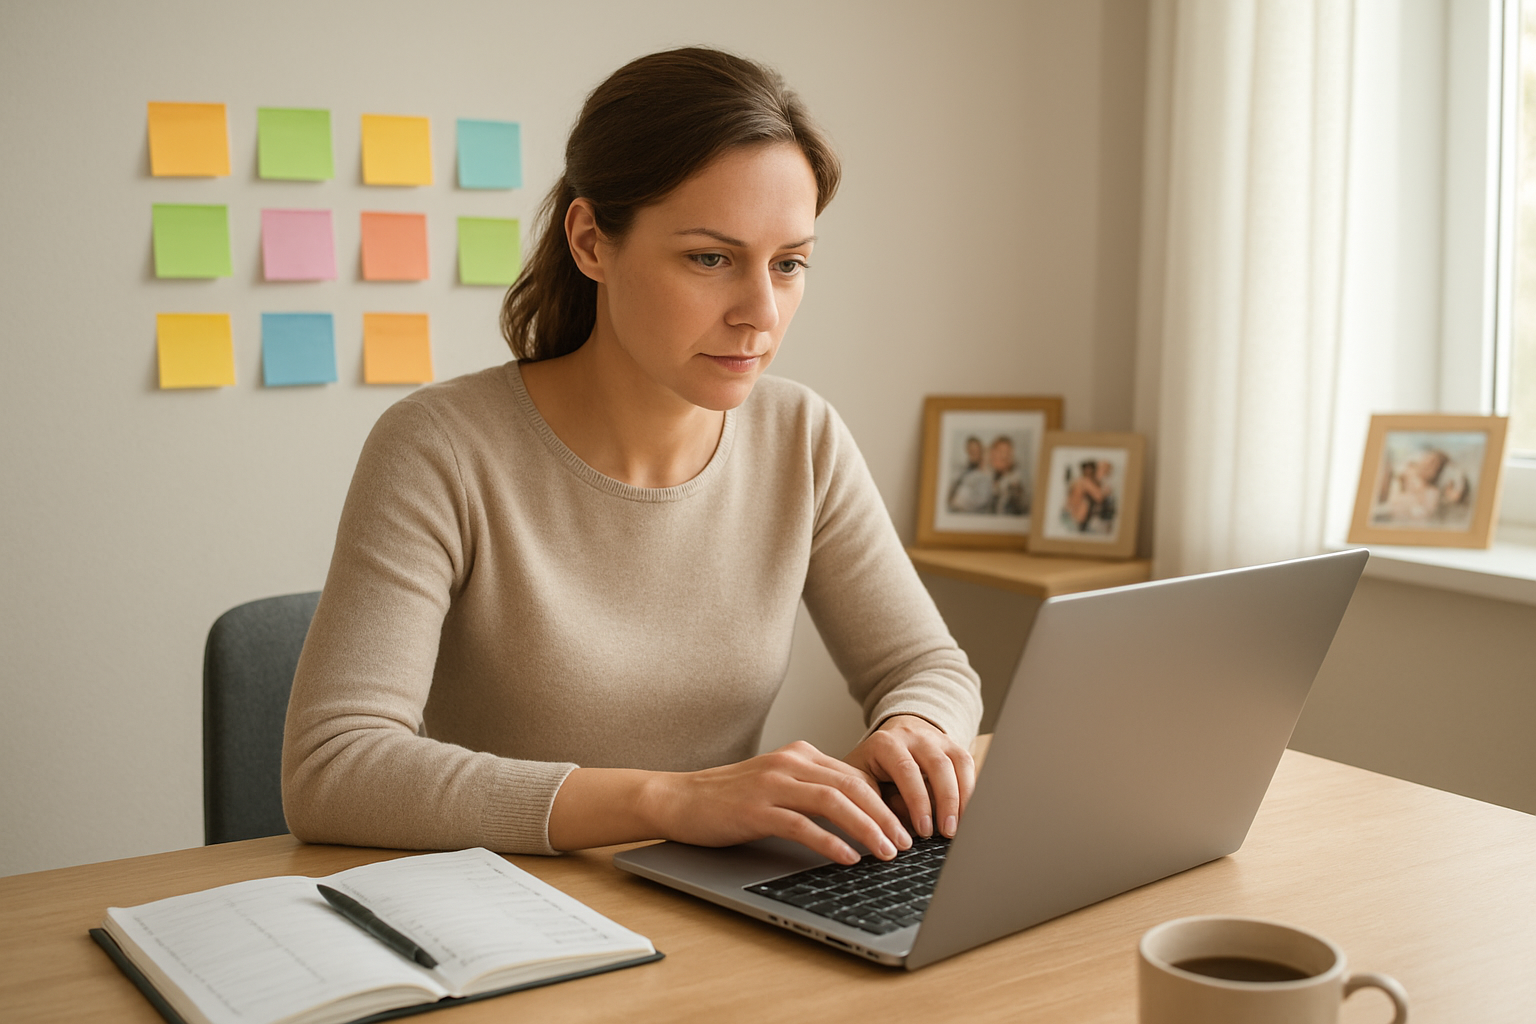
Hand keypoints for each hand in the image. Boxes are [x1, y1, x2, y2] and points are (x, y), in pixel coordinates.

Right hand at [651, 741, 912, 864]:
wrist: (679, 798)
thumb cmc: (729, 798)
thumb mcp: (777, 784)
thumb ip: (811, 790)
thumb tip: (857, 815)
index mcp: (800, 754)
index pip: (855, 774)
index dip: (884, 801)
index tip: (904, 826)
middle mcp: (790, 762)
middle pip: (852, 785)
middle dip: (884, 816)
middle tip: (905, 843)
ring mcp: (772, 783)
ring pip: (834, 802)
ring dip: (866, 828)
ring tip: (885, 852)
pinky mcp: (756, 809)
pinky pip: (802, 824)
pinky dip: (829, 841)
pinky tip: (847, 858)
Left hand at [842, 715, 974, 838]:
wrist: (890, 736)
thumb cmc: (873, 766)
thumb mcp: (862, 781)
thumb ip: (875, 803)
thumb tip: (896, 832)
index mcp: (886, 743)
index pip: (906, 769)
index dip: (917, 801)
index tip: (924, 830)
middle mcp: (913, 736)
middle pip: (937, 765)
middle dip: (946, 802)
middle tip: (947, 832)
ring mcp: (936, 738)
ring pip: (958, 763)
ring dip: (963, 797)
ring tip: (961, 826)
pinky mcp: (953, 744)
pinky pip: (968, 764)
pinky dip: (971, 789)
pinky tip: (968, 812)